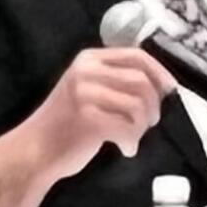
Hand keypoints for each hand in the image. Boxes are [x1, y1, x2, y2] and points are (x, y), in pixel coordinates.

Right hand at [27, 48, 173, 176]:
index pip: (137, 56)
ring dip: (143, 126)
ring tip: (133, 137)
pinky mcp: (88, 119)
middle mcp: (86, 71)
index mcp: (89, 59)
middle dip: (153, 106)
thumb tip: (162, 85)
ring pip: (138, 105)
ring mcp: (85, 94)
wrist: (35, 149)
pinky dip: (131, 142)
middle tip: (148, 124)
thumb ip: (116, 80)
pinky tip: (124, 148)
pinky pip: (127, 128)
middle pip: (142, 81)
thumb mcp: (88, 88)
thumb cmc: (66, 123)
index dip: (160, 73)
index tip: (171, 91)